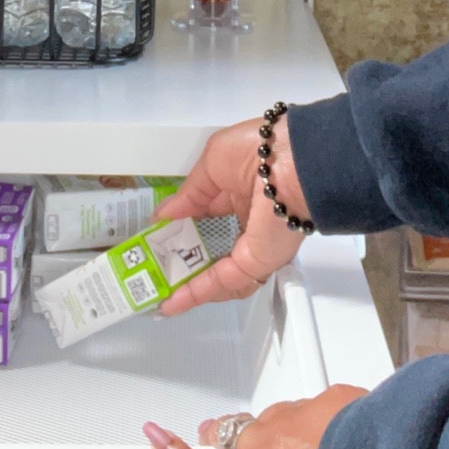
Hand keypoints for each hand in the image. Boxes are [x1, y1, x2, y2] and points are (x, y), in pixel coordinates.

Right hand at [155, 116, 313, 316]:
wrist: (293, 161)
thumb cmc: (258, 149)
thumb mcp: (212, 163)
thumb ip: (188, 194)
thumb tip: (164, 215)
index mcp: (243, 192)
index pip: (209, 217)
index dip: (183, 228)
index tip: (158, 238)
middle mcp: (251, 221)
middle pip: (214, 250)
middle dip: (184, 262)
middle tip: (155, 271)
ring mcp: (255, 245)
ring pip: (219, 274)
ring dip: (188, 284)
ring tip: (159, 291)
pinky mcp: (258, 262)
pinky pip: (225, 281)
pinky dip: (198, 292)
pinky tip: (175, 299)